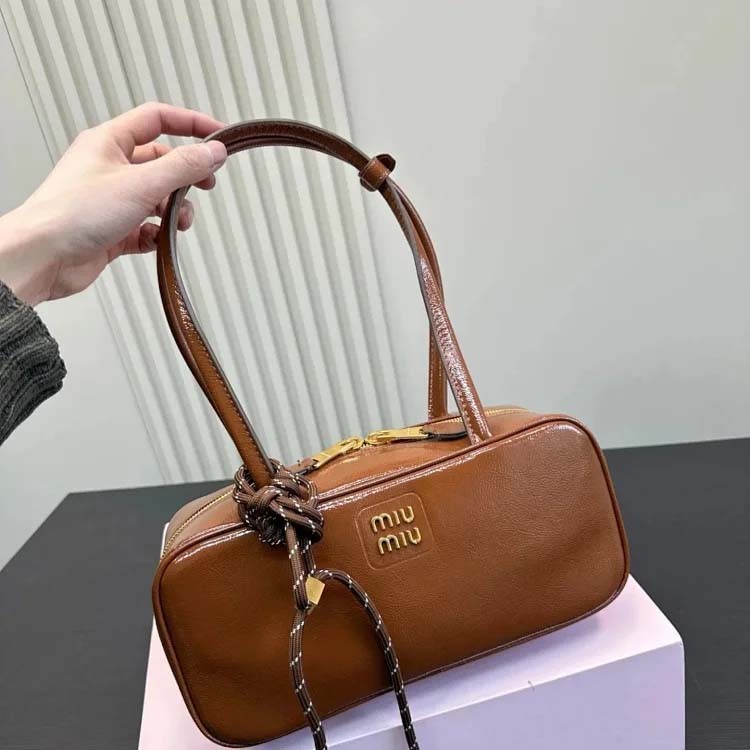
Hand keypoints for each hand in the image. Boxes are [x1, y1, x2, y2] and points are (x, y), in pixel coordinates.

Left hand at [0, 102, 227, 304]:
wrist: (43, 257)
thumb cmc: (73, 214)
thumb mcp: (141, 183)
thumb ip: (182, 167)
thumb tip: (213, 151)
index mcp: (109, 143)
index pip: (157, 119)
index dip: (190, 123)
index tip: (219, 135)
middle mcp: (109, 168)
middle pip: (162, 162)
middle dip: (186, 177)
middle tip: (205, 185)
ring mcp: (111, 200)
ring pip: (157, 198)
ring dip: (174, 210)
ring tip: (177, 221)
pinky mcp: (112, 229)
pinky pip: (147, 228)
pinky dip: (157, 234)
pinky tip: (156, 240)